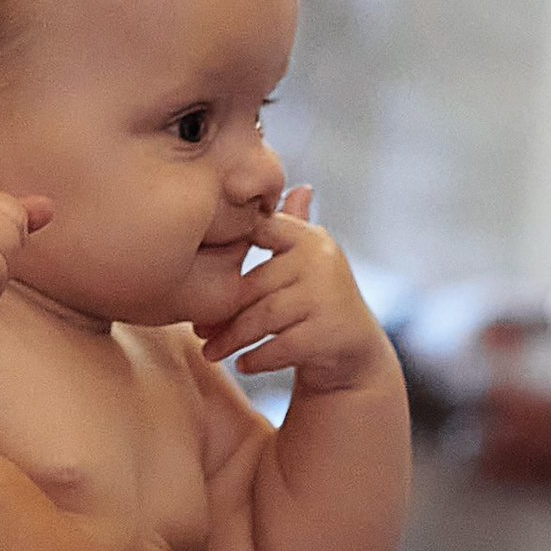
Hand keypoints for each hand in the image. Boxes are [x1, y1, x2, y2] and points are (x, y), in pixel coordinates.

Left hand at [195, 189, 394, 396]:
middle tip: (198, 330)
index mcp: (309, 238)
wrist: (353, 350)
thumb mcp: (302, 261)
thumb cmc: (314, 299)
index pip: (262, 228)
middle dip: (222, 312)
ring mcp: (326, 297)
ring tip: (210, 351)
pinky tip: (242, 364)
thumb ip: (286, 227)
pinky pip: (278, 347)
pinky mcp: (328, 334)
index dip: (231, 238)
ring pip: (262, 318)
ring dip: (231, 339)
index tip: (201, 260)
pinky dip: (256, 359)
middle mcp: (320, 262)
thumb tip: (286, 186)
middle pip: (253, 285)